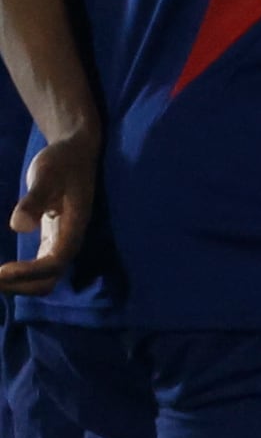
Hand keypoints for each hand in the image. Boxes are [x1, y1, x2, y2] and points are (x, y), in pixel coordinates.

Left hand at [0, 123, 97, 293]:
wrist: (76, 151)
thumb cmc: (63, 160)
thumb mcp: (46, 174)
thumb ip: (34, 199)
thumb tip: (19, 227)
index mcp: (73, 227)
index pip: (55, 262)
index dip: (29, 272)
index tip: (0, 272)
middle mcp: (69, 240)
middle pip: (50, 279)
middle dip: (20, 286)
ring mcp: (61, 241)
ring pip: (44, 277)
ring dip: (18, 285)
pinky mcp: (52, 239)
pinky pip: (39, 267)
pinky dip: (19, 275)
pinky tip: (0, 271)